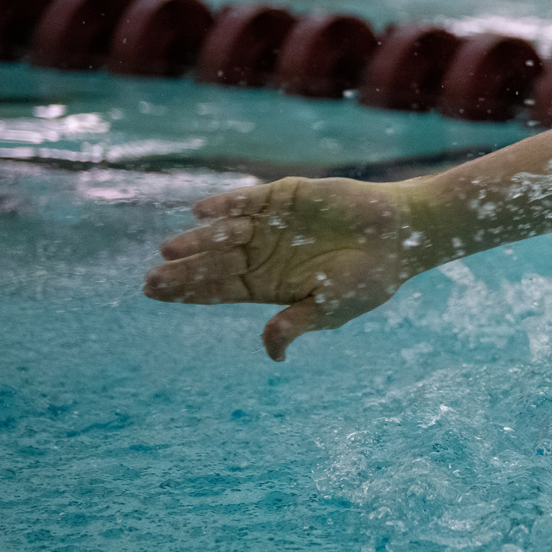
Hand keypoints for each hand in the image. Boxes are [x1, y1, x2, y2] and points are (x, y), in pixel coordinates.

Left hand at [144, 176, 421, 360]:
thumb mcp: (331, 308)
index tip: (156, 295)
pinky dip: (225, 204)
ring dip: (199, 241)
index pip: (219, 290)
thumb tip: (272, 354)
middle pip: (214, 263)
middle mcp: (262, 254)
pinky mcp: (284, 197)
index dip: (188, 292)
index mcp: (269, 285)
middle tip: (151, 279)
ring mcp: (271, 224)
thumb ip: (295, 324)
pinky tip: (201, 213)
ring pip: (225, 232)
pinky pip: (248, 200)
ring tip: (171, 250)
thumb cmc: (369, 278)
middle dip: (183, 271)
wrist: (400, 236)